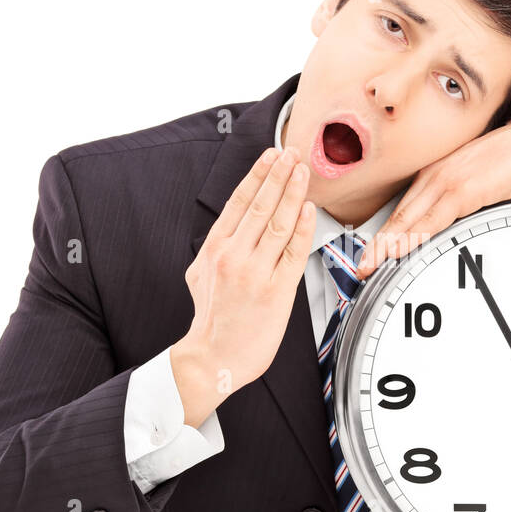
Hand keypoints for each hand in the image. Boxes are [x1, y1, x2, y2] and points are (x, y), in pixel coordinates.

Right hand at [171, 146, 315, 423]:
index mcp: (214, 248)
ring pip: (279, 223)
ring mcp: (255, 272)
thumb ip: (217, 247)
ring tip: (303, 171)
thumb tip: (232, 224)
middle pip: (261, 205)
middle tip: (293, 152)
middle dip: (279, 174)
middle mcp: (233, 256)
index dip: (258, 175)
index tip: (271, 155)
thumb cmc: (212, 319)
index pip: (238, 202)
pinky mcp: (277, 291)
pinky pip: (294, 252)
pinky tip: (310, 209)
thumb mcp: (201, 275)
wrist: (214, 359)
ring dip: (294, 193)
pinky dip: (303, 227)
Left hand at [354, 114, 510, 279]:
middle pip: (400, 216)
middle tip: (361, 267)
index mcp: (437, 174)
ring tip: (372, 265)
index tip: (371, 254)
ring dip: (389, 244)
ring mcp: (448, 182)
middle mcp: (436, 176)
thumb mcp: (478, 180)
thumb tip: (450, 225)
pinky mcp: (465, 189)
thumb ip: (460, 200)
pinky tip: (402, 249)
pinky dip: (416, 235)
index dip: (385, 234)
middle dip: (378, 244)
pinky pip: (435, 218)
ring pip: (410, 218)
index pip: (404, 209)